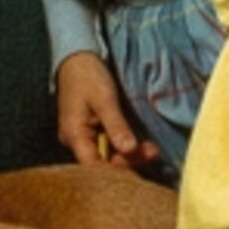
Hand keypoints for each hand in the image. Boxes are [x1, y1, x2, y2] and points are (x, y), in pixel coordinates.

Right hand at [54, 50, 157, 170]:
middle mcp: (77, 141)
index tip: (139, 166)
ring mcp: (85, 137)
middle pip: (102, 162)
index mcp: (74, 136)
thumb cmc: (88, 76)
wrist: (78, 58)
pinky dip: (125, 145)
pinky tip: (142, 145)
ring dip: (130, 153)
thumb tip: (129, 150)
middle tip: (153, 152)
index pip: (93, 166)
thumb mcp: (105, 99)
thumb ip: (116, 126)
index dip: (115, 170)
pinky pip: (109, 145)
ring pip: (108, 154)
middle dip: (129, 160)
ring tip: (153, 149)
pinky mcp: (93, 131)